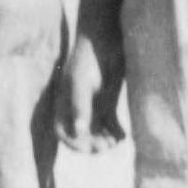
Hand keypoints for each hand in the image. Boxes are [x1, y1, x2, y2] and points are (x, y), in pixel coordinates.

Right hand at [57, 29, 125, 153]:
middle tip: (105, 146)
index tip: (87, 148)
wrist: (105, 39)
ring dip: (105, 141)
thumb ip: (79, 107)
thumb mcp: (81, 82)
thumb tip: (78, 133)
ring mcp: (94, 106)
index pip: (63, 133)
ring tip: (114, 141)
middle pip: (83, 137)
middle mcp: (78, 108)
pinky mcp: (109, 102)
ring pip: (98, 133)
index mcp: (64, 104)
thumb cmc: (88, 58)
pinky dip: (117, 132)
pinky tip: (123, 135)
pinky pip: (112, 124)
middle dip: (92, 145)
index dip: (73, 144)